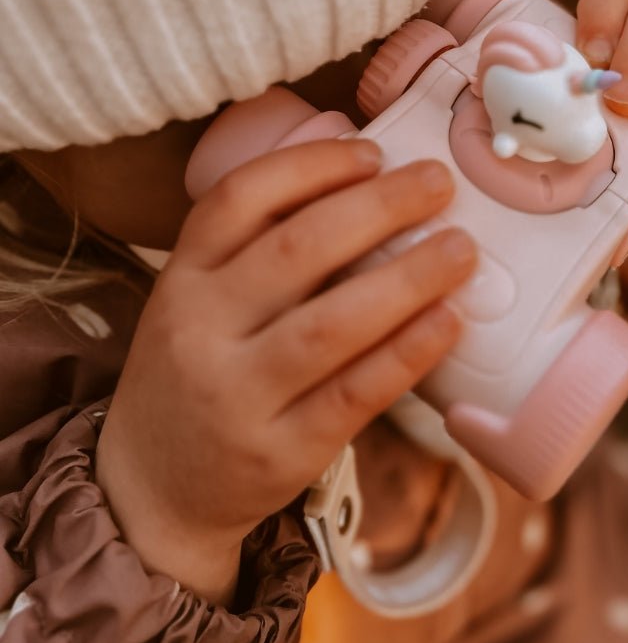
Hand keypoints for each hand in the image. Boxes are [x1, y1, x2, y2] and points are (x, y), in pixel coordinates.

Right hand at [95, 141, 475, 603]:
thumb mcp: (197, 304)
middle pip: (295, 250)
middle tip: (438, 184)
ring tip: (460, 248)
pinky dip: (408, 352)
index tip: (372, 151)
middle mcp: (202, 330)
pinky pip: (355, 392)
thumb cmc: (198, 376)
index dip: (311, 165)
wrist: (152, 491)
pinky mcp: (282, 451)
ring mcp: (239, 395)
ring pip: (332, 323)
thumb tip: (371, 186)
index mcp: (182, 279)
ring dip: (408, 278)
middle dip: (378, 208)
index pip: (238, 200)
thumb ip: (258, 254)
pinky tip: (449, 321)